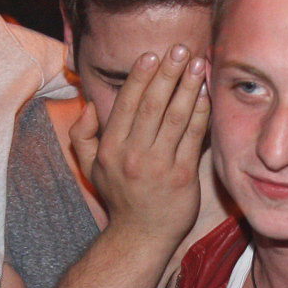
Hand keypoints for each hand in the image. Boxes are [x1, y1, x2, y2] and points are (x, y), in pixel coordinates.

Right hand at [71, 45, 210, 249]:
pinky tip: (206, 94)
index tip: (152, 55)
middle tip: (180, 50)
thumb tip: (89, 106)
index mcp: (110, 148)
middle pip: (152, 104)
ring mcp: (158, 165)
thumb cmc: (120, 198)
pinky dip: (200, 113)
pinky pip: (193, 136)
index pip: (127, 104)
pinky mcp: (182, 175)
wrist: (140, 237)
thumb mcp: (90, 168)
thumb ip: (82, 135)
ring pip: (175, 116)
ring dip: (187, 86)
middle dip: (168, 73)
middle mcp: (132, 154)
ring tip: (197, 64)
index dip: (140, 77)